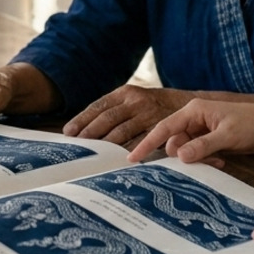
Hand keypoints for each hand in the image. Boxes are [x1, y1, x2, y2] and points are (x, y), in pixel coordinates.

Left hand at [63, 86, 198, 145]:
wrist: (185, 105)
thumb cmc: (151, 106)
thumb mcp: (133, 100)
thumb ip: (113, 110)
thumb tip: (82, 130)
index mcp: (126, 92)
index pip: (99, 105)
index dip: (82, 119)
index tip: (69, 132)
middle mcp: (136, 101)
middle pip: (108, 118)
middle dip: (90, 132)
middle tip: (77, 146)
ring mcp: (148, 115)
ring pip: (122, 132)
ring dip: (106, 145)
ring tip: (92, 156)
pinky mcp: (160, 129)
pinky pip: (140, 143)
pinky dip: (127, 152)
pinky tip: (116, 161)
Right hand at [128, 98, 253, 163]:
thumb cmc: (252, 125)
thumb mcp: (227, 136)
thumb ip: (202, 146)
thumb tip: (178, 156)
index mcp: (194, 110)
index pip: (164, 127)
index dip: (147, 143)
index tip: (132, 159)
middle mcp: (194, 117)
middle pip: (174, 141)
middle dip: (183, 156)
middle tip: (207, 161)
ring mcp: (201, 128)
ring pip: (185, 150)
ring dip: (196, 159)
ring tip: (218, 159)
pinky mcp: (209, 138)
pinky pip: (196, 153)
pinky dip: (205, 159)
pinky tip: (221, 159)